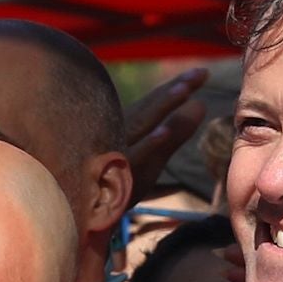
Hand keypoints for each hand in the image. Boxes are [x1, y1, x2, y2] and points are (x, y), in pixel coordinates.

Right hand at [123, 70, 208, 191]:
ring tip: (185, 90)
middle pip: (150, 108)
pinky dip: (147, 145)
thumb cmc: (118, 179)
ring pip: (141, 126)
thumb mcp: (154, 155)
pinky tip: (163, 132)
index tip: (204, 72)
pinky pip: (132, 158)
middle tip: (200, 73)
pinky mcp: (113, 172)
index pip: (156, 102)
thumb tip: (201, 103)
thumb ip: (177, 131)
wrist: (78, 209)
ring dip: (162, 107)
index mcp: (130, 126)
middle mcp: (121, 133)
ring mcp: (116, 151)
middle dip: (174, 90)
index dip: (179, 86)